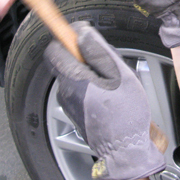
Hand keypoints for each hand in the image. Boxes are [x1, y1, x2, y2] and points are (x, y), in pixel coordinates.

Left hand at [44, 22, 165, 179]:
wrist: (125, 148)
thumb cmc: (126, 114)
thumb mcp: (120, 75)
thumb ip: (99, 51)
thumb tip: (82, 31)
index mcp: (74, 80)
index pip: (54, 48)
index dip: (66, 36)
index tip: (81, 32)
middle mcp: (66, 90)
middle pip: (65, 60)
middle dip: (83, 54)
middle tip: (106, 61)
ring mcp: (69, 101)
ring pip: (74, 73)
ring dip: (90, 70)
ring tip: (113, 80)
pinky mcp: (75, 109)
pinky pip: (79, 87)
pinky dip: (92, 83)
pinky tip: (110, 92)